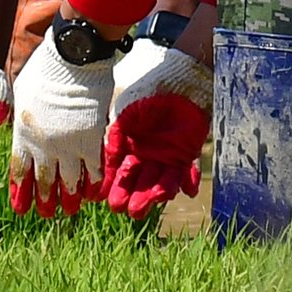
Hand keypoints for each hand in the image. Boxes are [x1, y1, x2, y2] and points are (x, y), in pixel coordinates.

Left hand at [9, 30, 111, 216]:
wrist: (72, 59)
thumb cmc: (45, 69)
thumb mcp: (23, 93)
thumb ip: (25, 119)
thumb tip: (25, 132)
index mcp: (24, 133)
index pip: (19, 169)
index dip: (21, 191)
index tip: (21, 208)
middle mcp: (44, 145)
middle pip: (44, 180)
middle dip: (45, 200)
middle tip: (47, 214)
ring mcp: (69, 146)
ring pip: (68, 182)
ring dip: (69, 198)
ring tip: (70, 210)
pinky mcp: (91, 142)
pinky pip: (93, 171)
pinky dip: (93, 185)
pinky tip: (94, 194)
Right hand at [103, 41, 211, 217]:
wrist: (174, 81)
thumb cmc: (145, 95)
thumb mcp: (123, 117)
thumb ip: (115, 143)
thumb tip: (105, 169)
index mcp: (129, 145)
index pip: (121, 172)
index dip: (116, 187)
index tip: (110, 203)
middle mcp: (146, 154)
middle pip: (140, 181)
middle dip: (135, 196)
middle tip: (130, 211)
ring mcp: (167, 155)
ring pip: (161, 180)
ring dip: (157, 193)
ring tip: (151, 202)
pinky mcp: (186, 152)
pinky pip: (185, 173)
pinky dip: (187, 181)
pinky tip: (186, 190)